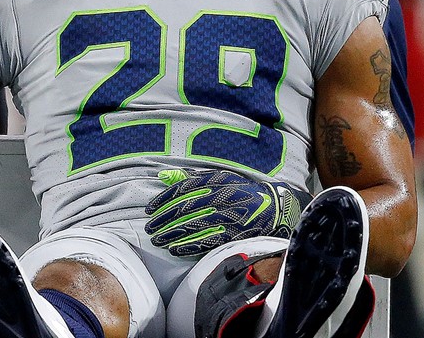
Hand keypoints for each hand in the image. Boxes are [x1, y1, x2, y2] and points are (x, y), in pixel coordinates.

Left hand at [144, 168, 308, 256]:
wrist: (274, 207)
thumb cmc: (239, 191)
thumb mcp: (217, 178)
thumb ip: (189, 178)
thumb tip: (162, 175)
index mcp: (215, 181)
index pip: (182, 190)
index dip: (163, 200)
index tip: (149, 210)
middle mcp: (220, 197)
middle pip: (185, 209)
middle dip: (164, 220)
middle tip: (150, 228)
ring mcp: (227, 216)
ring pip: (193, 226)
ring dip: (172, 235)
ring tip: (157, 241)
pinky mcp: (234, 234)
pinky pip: (207, 241)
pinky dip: (189, 246)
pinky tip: (175, 250)